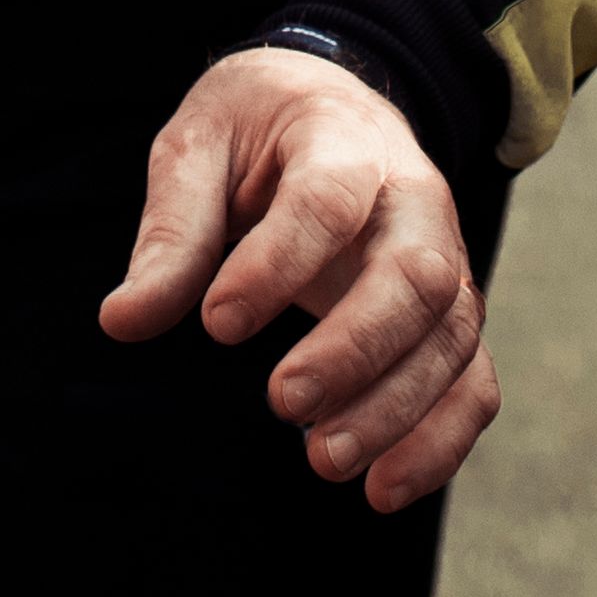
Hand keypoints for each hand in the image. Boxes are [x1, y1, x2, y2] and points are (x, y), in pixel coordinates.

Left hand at [101, 49, 496, 510]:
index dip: (279, 263)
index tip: (216, 324)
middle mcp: (413, 200)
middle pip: (417, 274)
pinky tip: (382, 489)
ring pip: (451, 336)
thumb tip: (125, 321)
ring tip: (323, 461)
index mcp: (344, 138)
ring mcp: (445, 259)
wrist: (330, 107)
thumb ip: (171, 232)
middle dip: (355, 347)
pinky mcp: (449, 317)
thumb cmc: (256, 131)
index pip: (329, 199)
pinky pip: (472, 381)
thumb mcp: (197, 148)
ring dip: (395, 409)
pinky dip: (440, 441)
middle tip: (282, 402)